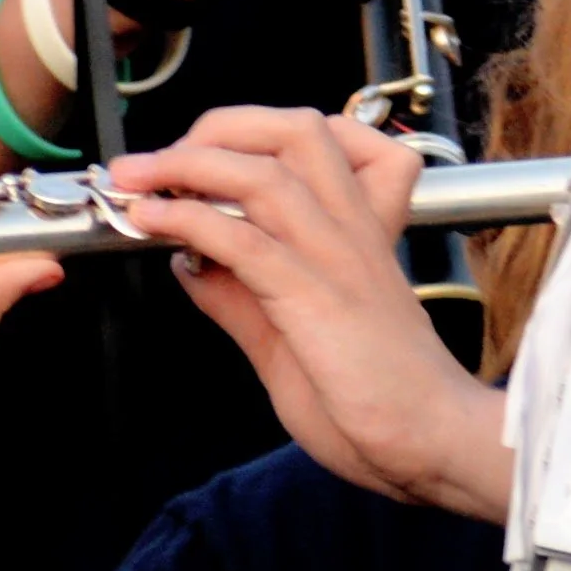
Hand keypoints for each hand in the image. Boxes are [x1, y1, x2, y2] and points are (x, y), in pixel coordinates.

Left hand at [108, 108, 511, 521]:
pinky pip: (245, 239)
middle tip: (162, 160)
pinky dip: (188, 220)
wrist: (435, 442)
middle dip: (218, 128)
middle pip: (295, 131)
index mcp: (356, 232)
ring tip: (136, 179)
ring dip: (187, 165)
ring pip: (263, 172)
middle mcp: (350, 230)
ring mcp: (336, 258)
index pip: (318, 140)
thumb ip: (242, 300)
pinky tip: (150, 222)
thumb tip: (190, 265)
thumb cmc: (380, 402)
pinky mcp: (316, 297)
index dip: (249, 134)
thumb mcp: (291, 342)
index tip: (194, 160)